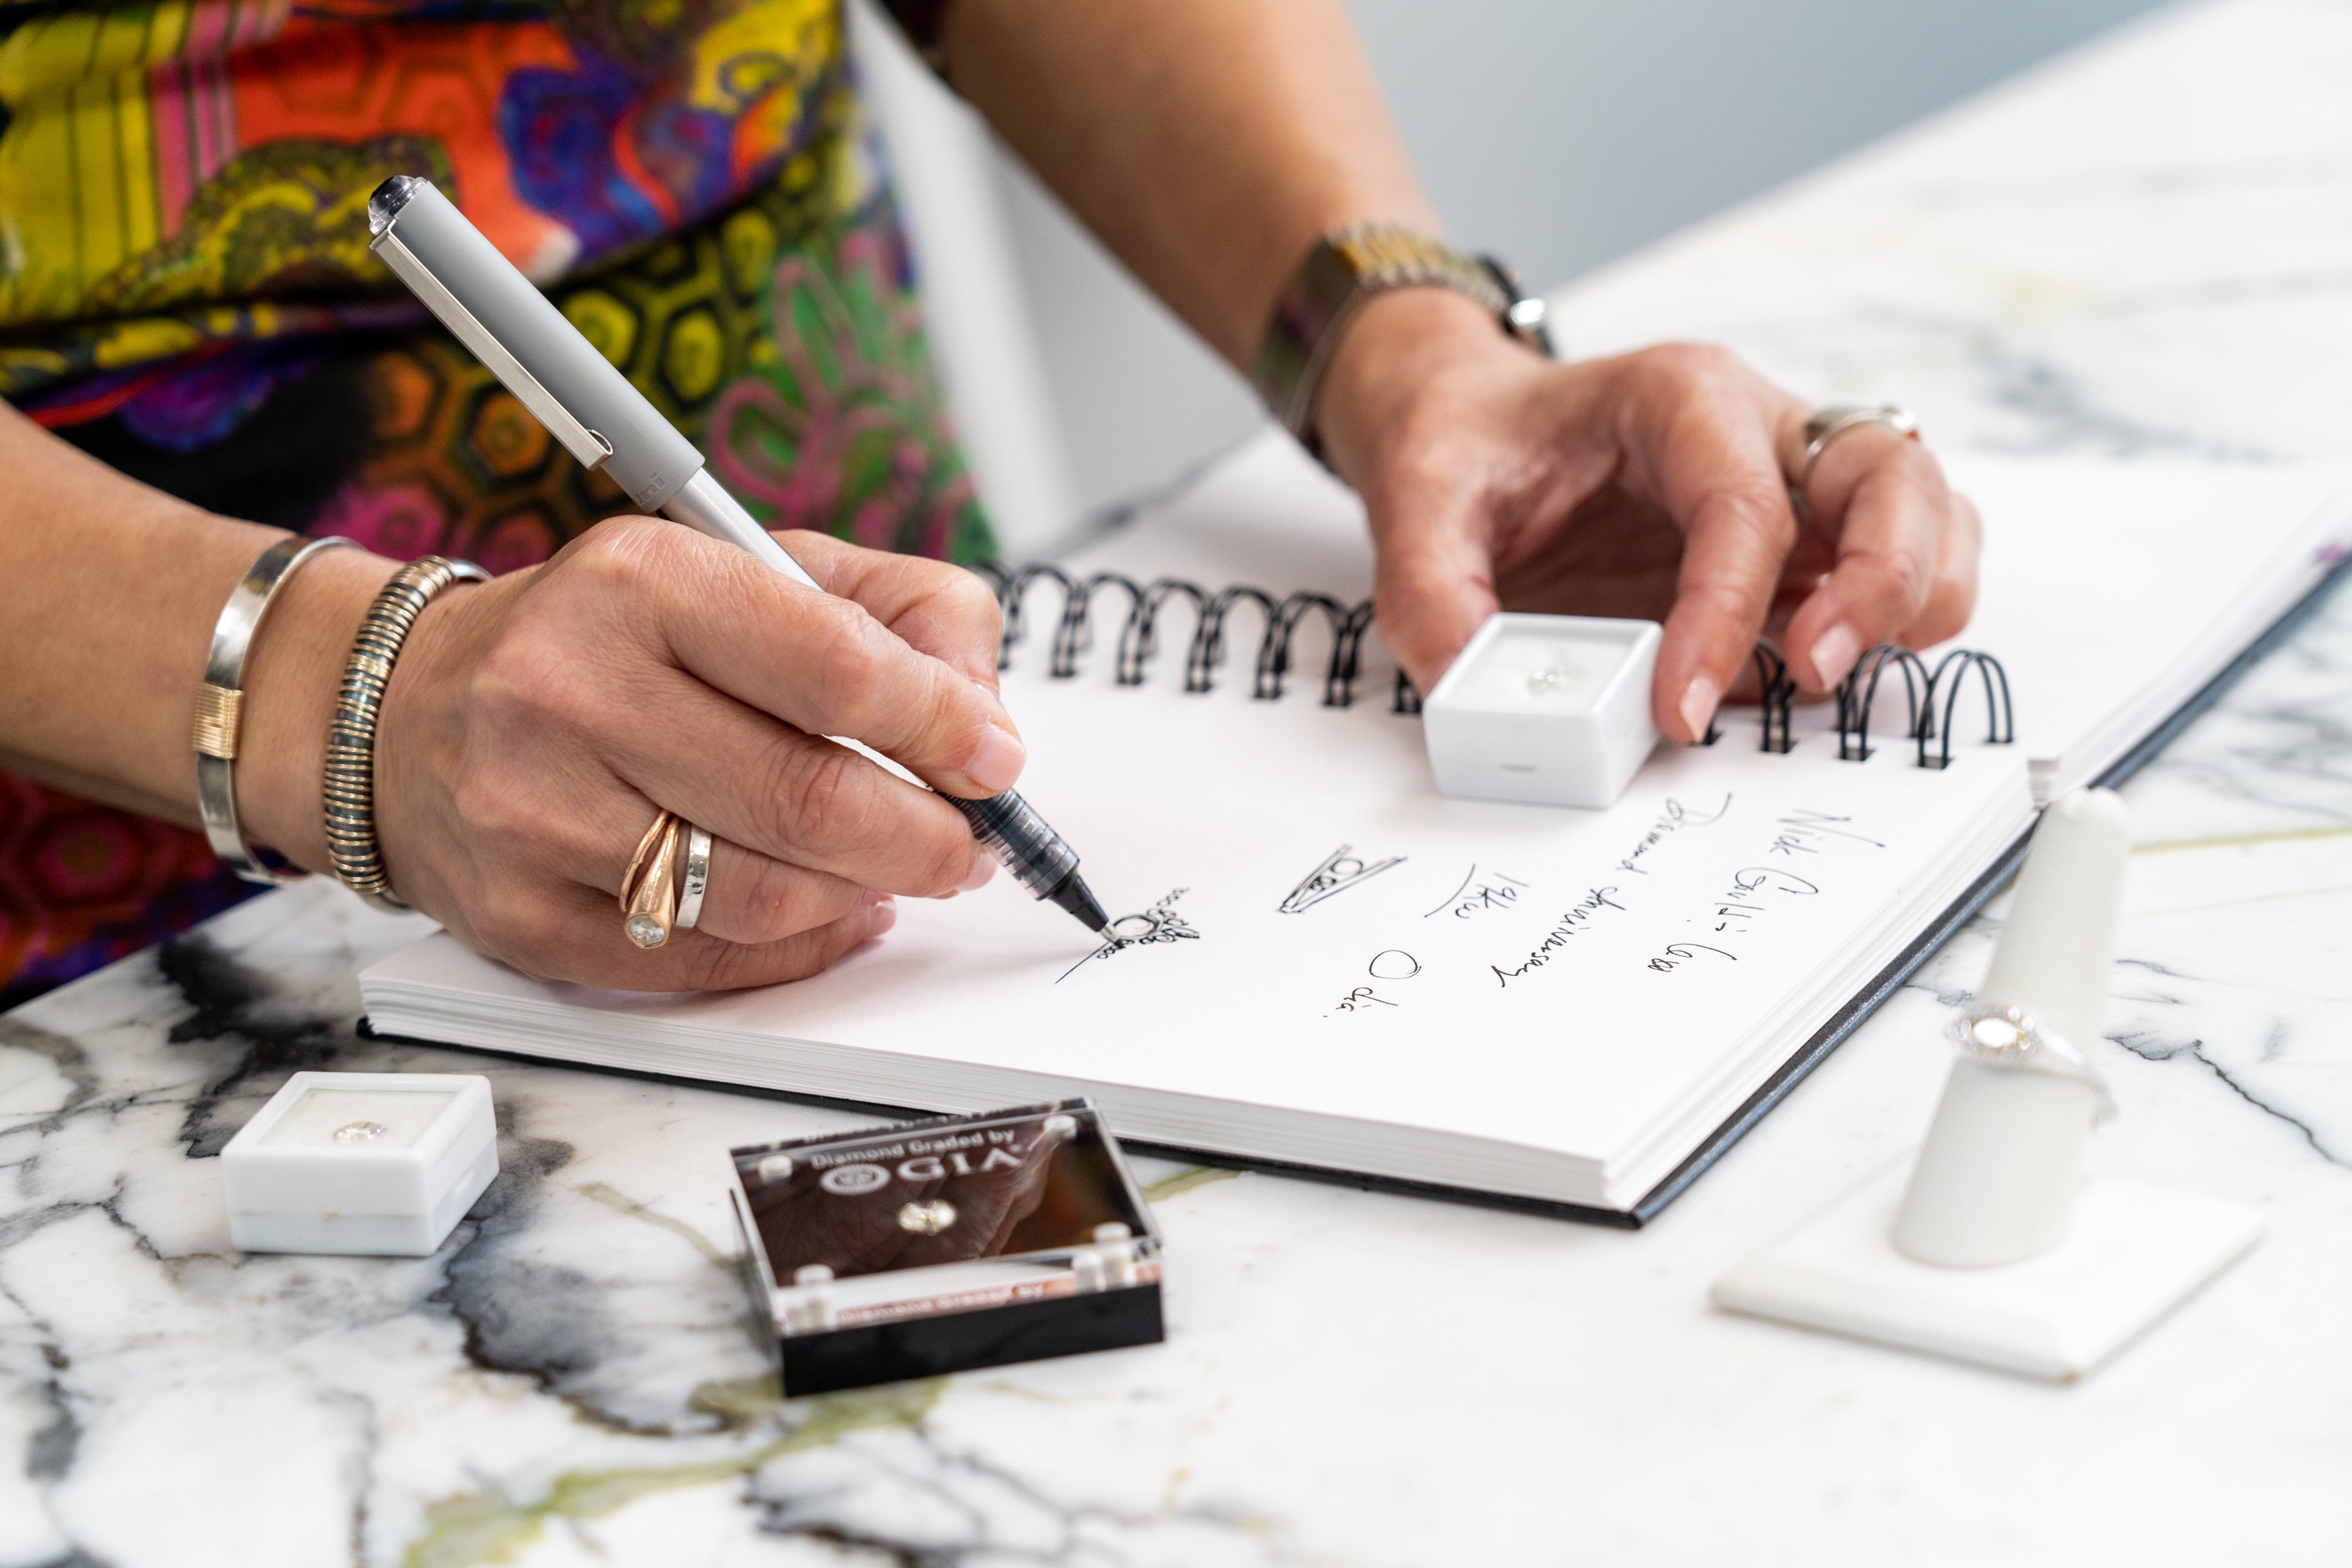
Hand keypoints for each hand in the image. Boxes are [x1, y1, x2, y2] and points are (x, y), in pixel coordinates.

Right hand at [358, 520, 1018, 988]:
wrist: (410, 710)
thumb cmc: (610, 638)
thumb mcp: (750, 570)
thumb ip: (896, 613)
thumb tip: (985, 720)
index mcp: (639, 581)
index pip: (833, 665)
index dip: (941, 725)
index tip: (993, 760)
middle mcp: (569, 689)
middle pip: (808, 797)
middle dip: (925, 834)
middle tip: (970, 842)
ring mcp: (534, 812)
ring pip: (762, 893)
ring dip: (863, 893)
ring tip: (896, 869)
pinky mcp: (523, 917)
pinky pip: (703, 961)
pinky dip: (799, 948)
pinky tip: (834, 911)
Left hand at [1314, 290, 1981, 740]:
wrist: (1470, 423)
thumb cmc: (1468, 445)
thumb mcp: (1416, 502)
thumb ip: (1430, 595)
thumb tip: (1475, 695)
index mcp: (1679, 397)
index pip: (1742, 505)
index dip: (1724, 616)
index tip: (1679, 707)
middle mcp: (1763, 428)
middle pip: (1894, 475)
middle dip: (1880, 580)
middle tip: (1810, 673)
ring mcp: (1799, 482)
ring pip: (1932, 514)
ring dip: (1913, 602)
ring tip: (1828, 674)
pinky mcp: (1806, 540)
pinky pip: (1908, 563)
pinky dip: (1902, 622)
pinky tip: (1823, 672)